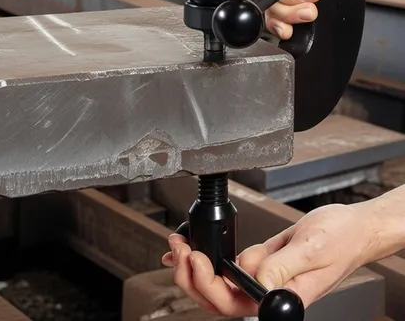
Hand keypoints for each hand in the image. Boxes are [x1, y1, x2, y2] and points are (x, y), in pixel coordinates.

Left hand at [160, 203, 375, 314]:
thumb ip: (282, 266)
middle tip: (181, 249)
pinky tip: (187, 251)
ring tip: (179, 244)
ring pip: (216, 286)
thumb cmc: (342, 240)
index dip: (210, 286)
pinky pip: (224, 268)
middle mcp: (268, 293)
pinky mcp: (258, 263)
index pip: (236, 305)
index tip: (199, 259)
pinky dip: (201, 261)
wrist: (352, 227)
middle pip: (218, 300)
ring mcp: (261, 279)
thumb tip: (256, 279)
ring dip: (191, 268)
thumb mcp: (311, 249)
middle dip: (191, 277)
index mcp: (283, 297)